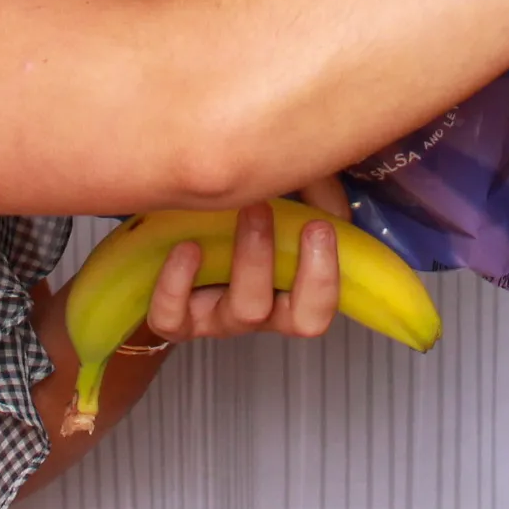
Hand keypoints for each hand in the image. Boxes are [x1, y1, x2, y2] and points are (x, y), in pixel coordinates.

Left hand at [140, 173, 352, 344]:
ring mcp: (216, 318)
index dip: (324, 278)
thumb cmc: (232, 204)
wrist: (174, 212)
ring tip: (232, 211)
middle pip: (292, 317)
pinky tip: (186, 248)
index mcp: (287, 291)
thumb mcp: (282, 189)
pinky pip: (176, 319)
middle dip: (291, 260)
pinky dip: (180, 285)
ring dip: (248, 261)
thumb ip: (315, 192)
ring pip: (245, 312)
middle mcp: (258, 310)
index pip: (317, 310)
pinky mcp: (175, 319)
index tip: (318, 226)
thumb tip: (333, 208)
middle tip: (264, 207)